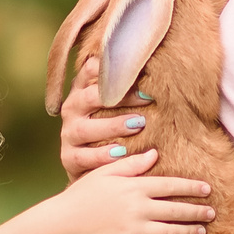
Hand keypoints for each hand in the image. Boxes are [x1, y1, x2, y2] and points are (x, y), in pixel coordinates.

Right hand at [54, 151, 211, 233]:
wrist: (64, 220)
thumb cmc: (84, 192)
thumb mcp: (106, 171)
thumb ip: (132, 164)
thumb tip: (155, 154)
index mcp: (135, 186)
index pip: (171, 186)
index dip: (192, 188)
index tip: (207, 190)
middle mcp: (138, 208)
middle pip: (176, 210)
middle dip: (197, 212)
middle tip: (211, 213)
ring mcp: (133, 230)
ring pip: (170, 232)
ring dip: (189, 232)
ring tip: (201, 231)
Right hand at [58, 54, 154, 180]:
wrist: (92, 166)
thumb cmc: (113, 127)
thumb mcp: (117, 105)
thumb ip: (129, 88)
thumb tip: (164, 67)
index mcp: (82, 89)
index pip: (90, 69)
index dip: (114, 69)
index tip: (142, 70)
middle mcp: (73, 108)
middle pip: (90, 97)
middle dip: (119, 97)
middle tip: (147, 98)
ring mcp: (69, 133)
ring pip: (86, 128)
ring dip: (113, 126)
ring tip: (138, 125)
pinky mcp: (69, 157)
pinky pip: (83, 157)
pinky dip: (102, 156)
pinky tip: (122, 153)